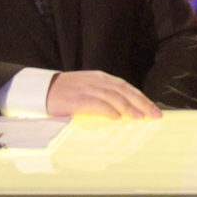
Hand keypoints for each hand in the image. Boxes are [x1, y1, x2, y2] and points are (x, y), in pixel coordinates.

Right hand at [45, 71, 161, 118]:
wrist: (40, 90)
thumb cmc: (65, 92)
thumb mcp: (88, 88)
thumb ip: (104, 96)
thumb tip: (123, 112)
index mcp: (101, 78)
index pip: (127, 87)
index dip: (142, 98)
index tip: (154, 109)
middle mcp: (97, 81)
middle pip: (125, 91)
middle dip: (142, 103)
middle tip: (155, 115)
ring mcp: (87, 89)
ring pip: (114, 97)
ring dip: (129, 108)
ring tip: (140, 117)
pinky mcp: (77, 99)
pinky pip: (97, 104)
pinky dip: (109, 110)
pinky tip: (117, 118)